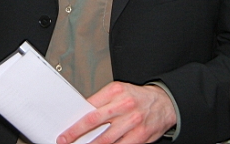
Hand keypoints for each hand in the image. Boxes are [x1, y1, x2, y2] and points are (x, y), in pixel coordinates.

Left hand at [57, 82, 175, 143]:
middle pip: (93, 120)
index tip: (66, 127)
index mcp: (115, 91)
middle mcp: (123, 105)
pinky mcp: (140, 135)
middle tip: (65, 139)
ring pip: (105, 138)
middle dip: (76, 132)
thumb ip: (102, 102)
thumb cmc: (138, 97)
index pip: (89, 105)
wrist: (164, 102)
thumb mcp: (119, 91)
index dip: (76, 119)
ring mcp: (132, 121)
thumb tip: (83, 116)